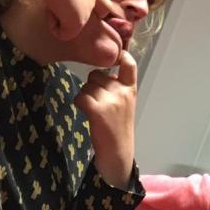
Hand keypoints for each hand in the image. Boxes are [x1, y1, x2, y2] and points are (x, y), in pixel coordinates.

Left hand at [76, 51, 137, 188]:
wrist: (118, 154)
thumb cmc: (118, 129)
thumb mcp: (125, 105)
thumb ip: (116, 88)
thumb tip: (98, 73)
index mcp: (131, 90)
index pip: (129, 65)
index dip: (121, 55)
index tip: (114, 55)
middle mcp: (122, 92)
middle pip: (98, 75)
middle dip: (93, 85)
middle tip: (98, 103)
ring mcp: (111, 101)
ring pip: (87, 86)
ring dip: (85, 96)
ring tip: (94, 111)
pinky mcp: (98, 110)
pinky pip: (81, 97)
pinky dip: (79, 103)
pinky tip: (85, 113)